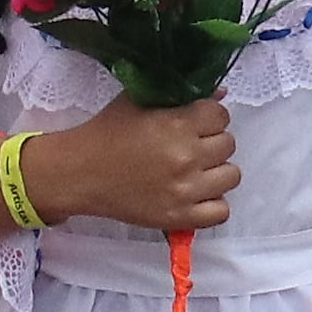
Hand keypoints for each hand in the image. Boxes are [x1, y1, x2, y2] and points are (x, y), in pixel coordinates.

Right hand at [36, 94, 237, 233]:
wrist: (80, 173)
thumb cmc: (108, 132)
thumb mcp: (139, 101)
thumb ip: (179, 95)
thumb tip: (220, 94)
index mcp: (177, 124)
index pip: (221, 115)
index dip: (209, 116)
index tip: (195, 122)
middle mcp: (187, 157)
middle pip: (228, 144)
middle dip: (211, 141)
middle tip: (191, 145)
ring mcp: (186, 190)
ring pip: (231, 176)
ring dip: (215, 170)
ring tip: (195, 170)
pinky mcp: (180, 217)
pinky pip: (221, 211)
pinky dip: (212, 203)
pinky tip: (196, 194)